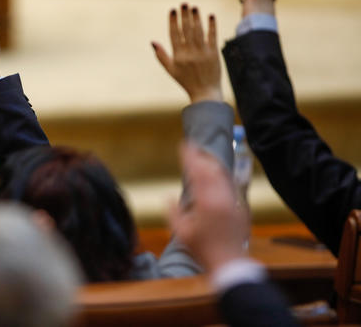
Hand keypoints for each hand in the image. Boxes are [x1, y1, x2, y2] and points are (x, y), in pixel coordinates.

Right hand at [152, 4, 221, 102]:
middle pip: (186, 30)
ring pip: (198, 31)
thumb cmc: (186, 81)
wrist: (205, 92)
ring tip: (194, 7)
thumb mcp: (171, 69)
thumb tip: (152, 42)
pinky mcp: (214, 53)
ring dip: (196, 18)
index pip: (174, 34)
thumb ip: (161, 55)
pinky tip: (210, 16)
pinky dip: (212, 26)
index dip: (173, 21)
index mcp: (178, 55)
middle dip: (184, 15)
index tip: (172, 10)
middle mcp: (190, 52)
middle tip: (183, 4)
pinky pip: (212, 37)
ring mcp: (202, 52)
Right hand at [169, 143, 249, 274]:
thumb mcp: (182, 232)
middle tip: (194, 146)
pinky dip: (222, 176)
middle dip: (202, 156)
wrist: (230, 263)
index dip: (190, 157)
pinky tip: (217, 175)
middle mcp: (222, 197)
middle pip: (212, 170)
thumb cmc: (203, 249)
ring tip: (204, 156)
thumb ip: (173, 212)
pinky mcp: (240, 207)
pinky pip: (230, 185)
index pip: (197, 172)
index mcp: (206, 201)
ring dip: (213, 164)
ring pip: (223, 176)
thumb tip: (168, 197)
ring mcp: (233, 202)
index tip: (185, 144)